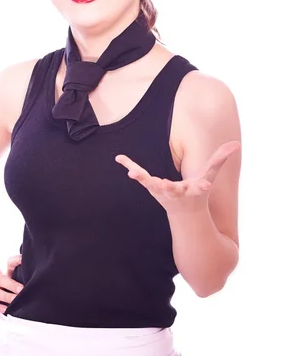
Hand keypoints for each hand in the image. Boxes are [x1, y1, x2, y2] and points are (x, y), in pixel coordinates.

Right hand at [0, 254, 23, 317]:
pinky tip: (5, 311)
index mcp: (7, 275)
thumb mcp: (16, 281)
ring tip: (14, 301)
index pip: (10, 263)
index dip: (16, 260)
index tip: (23, 262)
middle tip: (22, 290)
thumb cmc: (9, 289)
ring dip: (5, 297)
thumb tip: (30, 263)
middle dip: (12, 285)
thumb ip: (23, 272)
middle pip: (2, 279)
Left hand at [115, 141, 240, 214]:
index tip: (205, 183)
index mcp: (194, 190)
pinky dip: (130, 167)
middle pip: (172, 189)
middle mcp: (177, 193)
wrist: (184, 213)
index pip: (201, 186)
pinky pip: (139, 176)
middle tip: (163, 184)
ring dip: (142, 178)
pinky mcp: (151, 187)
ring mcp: (161, 191)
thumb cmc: (197, 192)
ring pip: (151, 184)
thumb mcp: (210, 176)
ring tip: (132, 172)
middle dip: (168, 188)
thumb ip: (220, 159)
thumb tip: (236, 143)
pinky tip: (119, 158)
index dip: (203, 184)